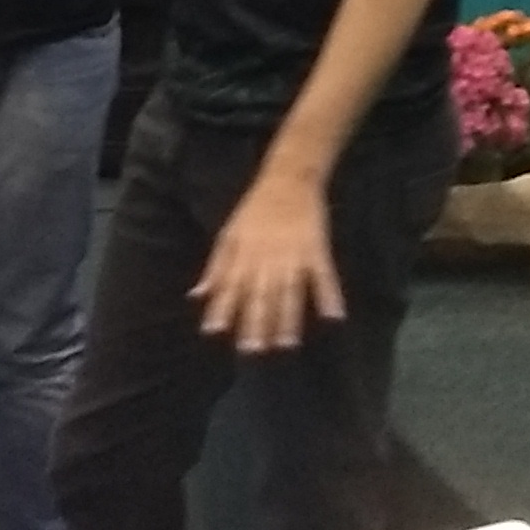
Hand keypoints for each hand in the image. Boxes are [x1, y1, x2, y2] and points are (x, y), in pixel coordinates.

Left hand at [192, 172, 341, 352]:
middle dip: (255, 321)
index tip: (213, 331)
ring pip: (289, 291)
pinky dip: (330, 295)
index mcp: (243, 255)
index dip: (221, 306)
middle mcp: (266, 259)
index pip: (229, 285)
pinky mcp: (317, 250)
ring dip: (288, 317)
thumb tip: (196, 295)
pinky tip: (334, 317)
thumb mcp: (228, 235)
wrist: (287, 179)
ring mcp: (293, 255)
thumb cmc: (254, 210)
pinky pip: (324, 275)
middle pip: (260, 293)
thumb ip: (215, 268)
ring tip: (286, 344)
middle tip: (252, 349)